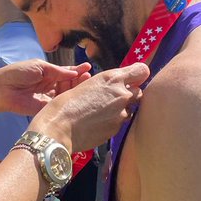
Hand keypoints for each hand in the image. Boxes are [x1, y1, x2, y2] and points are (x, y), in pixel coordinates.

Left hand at [0, 59, 90, 116]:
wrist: (3, 89)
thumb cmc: (19, 73)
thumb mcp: (40, 67)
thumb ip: (57, 71)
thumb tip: (75, 73)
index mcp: (48, 74)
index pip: (66, 73)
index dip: (77, 71)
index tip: (88, 68)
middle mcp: (51, 86)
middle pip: (69, 84)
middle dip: (79, 80)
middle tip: (88, 76)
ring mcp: (49, 98)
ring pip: (66, 95)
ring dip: (76, 90)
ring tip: (86, 83)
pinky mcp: (46, 109)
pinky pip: (60, 105)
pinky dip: (69, 102)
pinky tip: (78, 97)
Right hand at [29, 62, 148, 152]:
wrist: (59, 128)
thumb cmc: (65, 104)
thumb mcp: (86, 84)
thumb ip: (106, 84)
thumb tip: (118, 85)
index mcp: (112, 78)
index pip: (141, 71)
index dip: (137, 75)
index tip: (132, 79)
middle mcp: (121, 94)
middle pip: (138, 92)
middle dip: (128, 95)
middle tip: (111, 99)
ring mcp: (121, 114)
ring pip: (130, 109)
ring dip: (121, 110)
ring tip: (101, 113)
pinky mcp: (117, 130)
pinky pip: (120, 123)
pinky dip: (112, 122)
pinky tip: (96, 123)